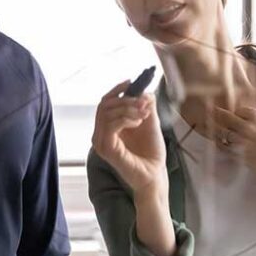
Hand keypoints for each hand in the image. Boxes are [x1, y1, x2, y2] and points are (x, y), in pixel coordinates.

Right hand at [92, 81, 166, 195]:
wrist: (155, 173)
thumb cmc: (151, 152)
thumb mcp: (150, 122)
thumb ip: (145, 106)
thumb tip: (144, 91)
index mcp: (108, 127)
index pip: (104, 103)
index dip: (116, 90)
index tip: (130, 83)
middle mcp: (100, 134)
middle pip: (104, 104)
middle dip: (126, 99)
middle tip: (144, 103)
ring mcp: (101, 142)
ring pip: (106, 112)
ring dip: (128, 108)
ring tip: (144, 114)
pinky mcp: (107, 149)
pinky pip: (111, 124)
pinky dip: (126, 118)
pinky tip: (138, 122)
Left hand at [212, 106, 255, 190]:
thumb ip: (249, 118)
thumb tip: (230, 115)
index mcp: (255, 115)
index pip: (234, 110)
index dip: (230, 114)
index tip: (226, 115)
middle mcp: (248, 126)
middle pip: (223, 118)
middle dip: (216, 117)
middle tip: (210, 116)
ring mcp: (243, 141)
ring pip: (221, 133)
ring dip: (219, 133)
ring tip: (220, 134)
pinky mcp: (240, 154)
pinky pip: (223, 147)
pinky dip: (220, 145)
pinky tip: (224, 144)